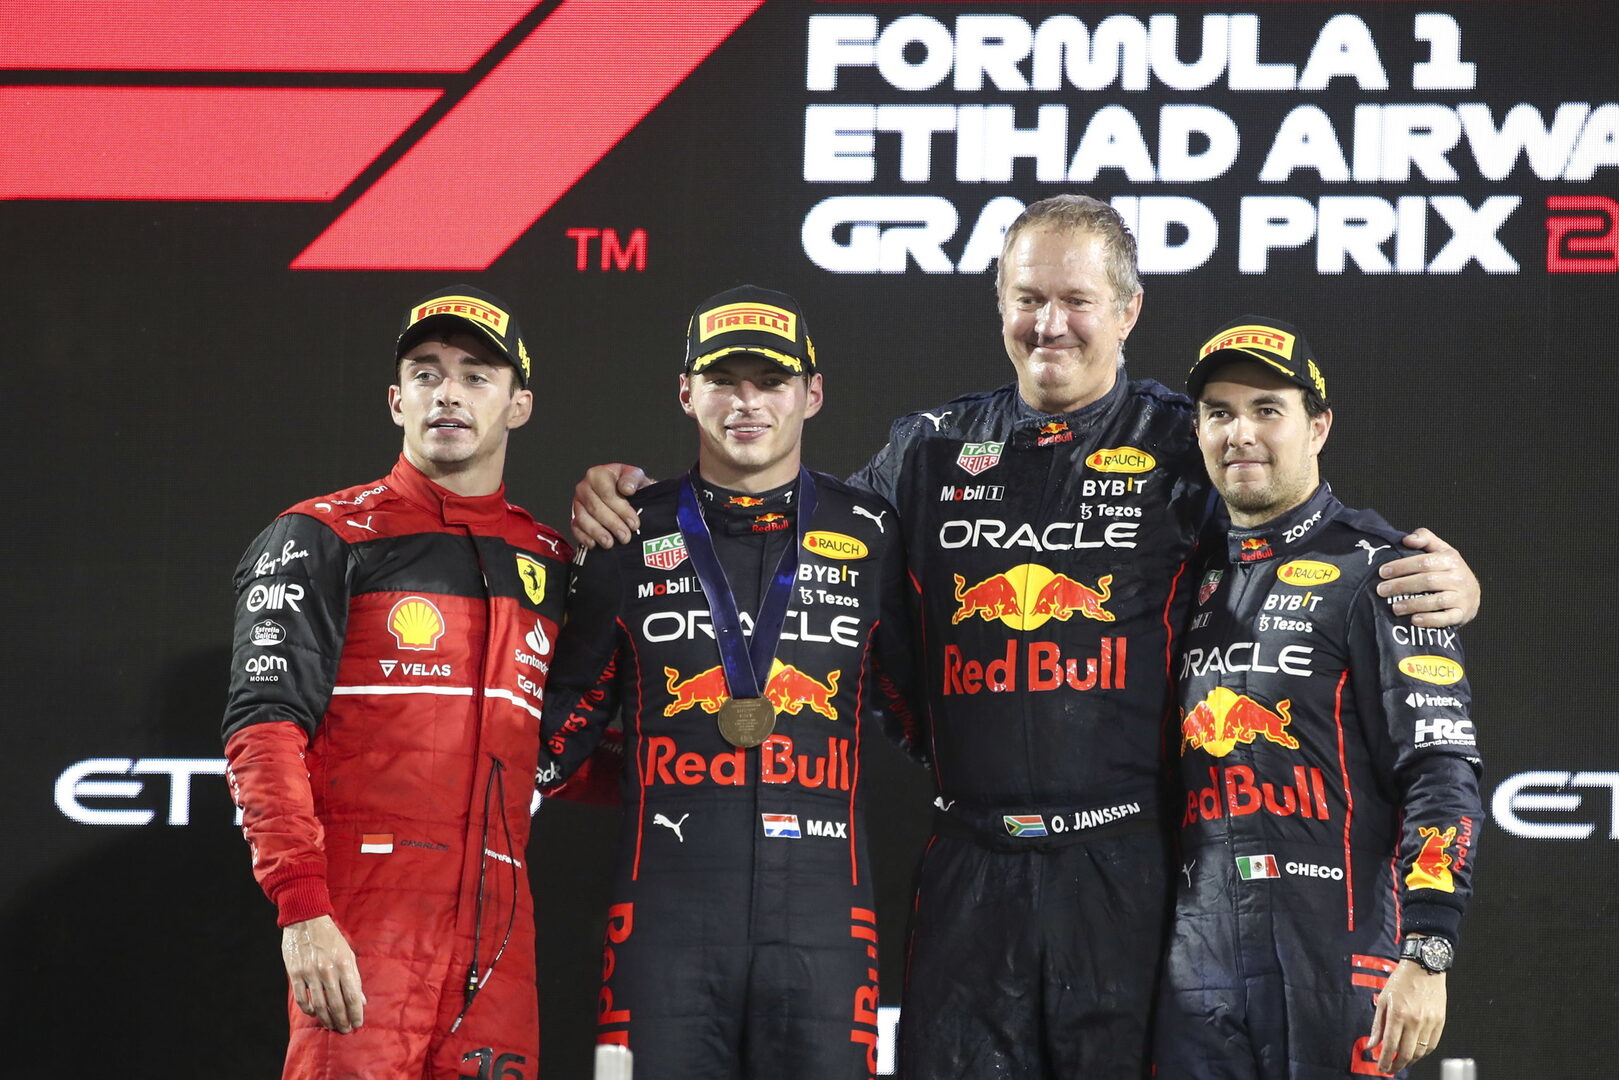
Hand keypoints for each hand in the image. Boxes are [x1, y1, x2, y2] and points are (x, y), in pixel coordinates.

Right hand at [281, 914, 365, 1032]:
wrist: (306, 921)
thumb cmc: (331, 939)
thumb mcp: (348, 954)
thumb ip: (355, 978)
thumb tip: (361, 1001)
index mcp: (344, 964)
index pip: (353, 996)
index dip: (356, 1013)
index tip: (358, 1023)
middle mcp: (328, 970)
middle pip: (336, 1004)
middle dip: (342, 1020)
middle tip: (345, 1030)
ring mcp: (310, 973)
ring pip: (320, 1005)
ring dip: (327, 1019)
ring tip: (332, 1026)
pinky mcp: (295, 974)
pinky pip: (303, 999)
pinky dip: (310, 1010)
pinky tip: (315, 1013)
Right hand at [570, 464, 651, 547]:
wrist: (628, 495)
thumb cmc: (630, 486)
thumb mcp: (636, 477)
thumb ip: (633, 479)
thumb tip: (627, 488)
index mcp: (598, 474)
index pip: (607, 493)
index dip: (621, 509)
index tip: (633, 522)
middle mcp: (584, 487)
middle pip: (595, 507)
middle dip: (612, 524)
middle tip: (625, 536)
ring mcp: (578, 503)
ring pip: (584, 519)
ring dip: (598, 533)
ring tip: (610, 543)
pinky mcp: (575, 517)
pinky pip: (575, 528)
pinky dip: (584, 537)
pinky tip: (595, 544)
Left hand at [1369, 960, 1446, 1073]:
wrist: (1424, 967)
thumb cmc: (1402, 980)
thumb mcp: (1383, 1000)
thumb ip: (1377, 1025)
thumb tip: (1371, 1044)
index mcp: (1398, 1014)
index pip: (1390, 1045)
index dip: (1384, 1060)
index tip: (1381, 1067)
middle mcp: (1415, 1020)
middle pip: (1406, 1053)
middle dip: (1396, 1065)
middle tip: (1390, 1068)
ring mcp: (1429, 1022)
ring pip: (1420, 1052)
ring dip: (1410, 1061)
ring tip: (1401, 1062)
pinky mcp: (1440, 1022)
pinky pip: (1432, 1045)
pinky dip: (1423, 1053)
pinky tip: (1415, 1053)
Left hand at [1376, 528, 1479, 626]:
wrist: (1472, 594)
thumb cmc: (1449, 570)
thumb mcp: (1440, 550)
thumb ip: (1425, 539)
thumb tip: (1407, 539)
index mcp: (1451, 560)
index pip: (1424, 562)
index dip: (1401, 567)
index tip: (1382, 572)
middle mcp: (1458, 578)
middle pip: (1427, 581)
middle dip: (1401, 586)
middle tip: (1381, 590)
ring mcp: (1461, 597)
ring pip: (1435, 601)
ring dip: (1412, 604)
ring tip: (1394, 607)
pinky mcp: (1461, 614)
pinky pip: (1445, 618)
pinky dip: (1429, 620)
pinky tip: (1414, 620)